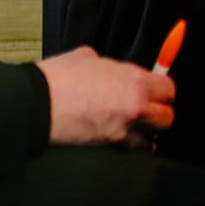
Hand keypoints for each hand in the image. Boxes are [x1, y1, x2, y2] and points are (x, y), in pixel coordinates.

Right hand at [38, 47, 175, 145]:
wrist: (36, 103)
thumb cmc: (58, 77)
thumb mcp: (86, 57)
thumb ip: (107, 64)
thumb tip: (108, 67)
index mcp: (133, 78)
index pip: (168, 89)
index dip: (163, 93)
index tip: (156, 95)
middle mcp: (135, 103)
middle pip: (167, 117)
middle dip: (159, 116)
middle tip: (148, 114)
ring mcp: (123, 126)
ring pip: (152, 137)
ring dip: (146, 134)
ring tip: (136, 130)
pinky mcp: (109, 143)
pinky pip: (132, 148)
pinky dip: (131, 146)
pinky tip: (124, 141)